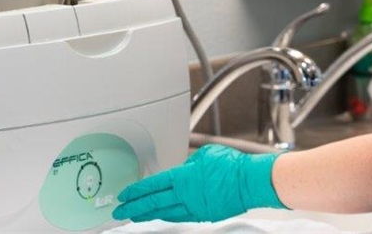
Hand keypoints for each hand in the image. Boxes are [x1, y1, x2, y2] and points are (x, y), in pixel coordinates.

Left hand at [112, 145, 285, 222]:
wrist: (250, 181)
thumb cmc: (233, 166)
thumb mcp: (207, 154)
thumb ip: (191, 163)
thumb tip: (186, 167)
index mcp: (183, 177)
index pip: (153, 185)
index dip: (136, 191)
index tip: (125, 195)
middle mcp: (185, 194)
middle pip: (153, 203)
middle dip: (134, 208)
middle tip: (121, 211)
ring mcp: (194, 207)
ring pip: (165, 213)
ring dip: (149, 214)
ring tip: (137, 216)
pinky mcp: (204, 215)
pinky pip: (181, 216)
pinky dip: (168, 216)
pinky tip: (163, 216)